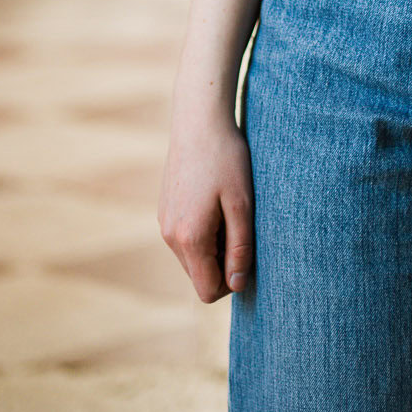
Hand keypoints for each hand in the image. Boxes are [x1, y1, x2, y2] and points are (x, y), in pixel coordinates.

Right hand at [158, 102, 255, 302]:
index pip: (207, 291)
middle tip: (240, 224)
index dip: (232, 281)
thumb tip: (237, 284)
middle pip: (199, 275)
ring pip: (192, 257)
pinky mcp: (164, 210)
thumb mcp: (242, 204)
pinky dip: (202, 231)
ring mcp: (164, 223)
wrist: (199, 121)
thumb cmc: (226, 159)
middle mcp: (171, 236)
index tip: (247, 251)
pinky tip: (214, 200)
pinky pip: (185, 238)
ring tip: (228, 209)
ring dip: (213, 246)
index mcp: (190, 238)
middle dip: (222, 262)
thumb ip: (240, 247)